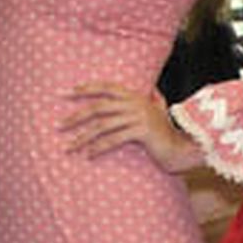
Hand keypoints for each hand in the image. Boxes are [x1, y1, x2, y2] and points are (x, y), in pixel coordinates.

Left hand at [60, 82, 200, 172]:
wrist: (182, 148)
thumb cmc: (168, 132)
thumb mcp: (161, 111)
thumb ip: (156, 99)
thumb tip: (153, 89)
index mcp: (136, 96)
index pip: (107, 87)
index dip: (87, 88)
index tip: (67, 93)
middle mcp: (136, 103)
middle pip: (99, 107)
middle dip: (76, 115)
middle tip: (60, 125)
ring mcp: (139, 117)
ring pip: (102, 125)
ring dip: (82, 136)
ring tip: (69, 146)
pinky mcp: (141, 132)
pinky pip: (113, 139)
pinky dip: (98, 147)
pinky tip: (88, 155)